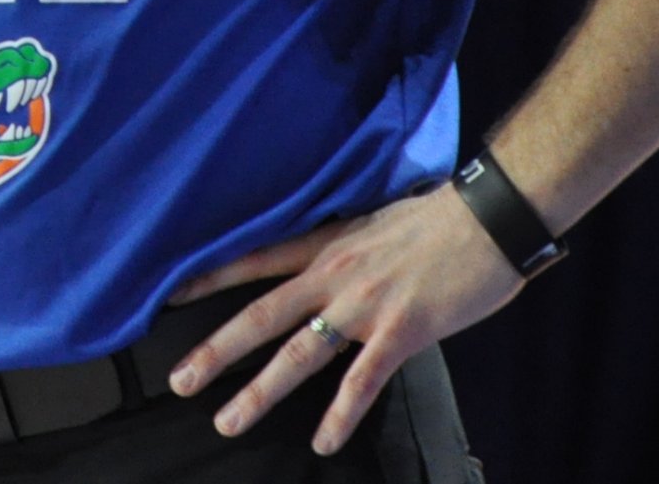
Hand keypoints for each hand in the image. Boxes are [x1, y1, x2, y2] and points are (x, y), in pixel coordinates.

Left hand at [163, 185, 520, 455]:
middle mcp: (335, 275)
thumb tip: (324, 268)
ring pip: (299, 354)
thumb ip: (343, 249)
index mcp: (327, 245)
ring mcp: (365, 305)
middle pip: (261, 315)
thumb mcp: (374, 223)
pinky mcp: (400, 331)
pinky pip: (361, 380)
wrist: (489, 218)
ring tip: (227, 420)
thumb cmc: (439, 220)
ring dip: (260, 391)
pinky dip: (340, 414)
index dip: (211, 279)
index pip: (255, 261)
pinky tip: (322, 440)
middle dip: (216, 350)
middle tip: (180, 380)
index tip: (170, 297)